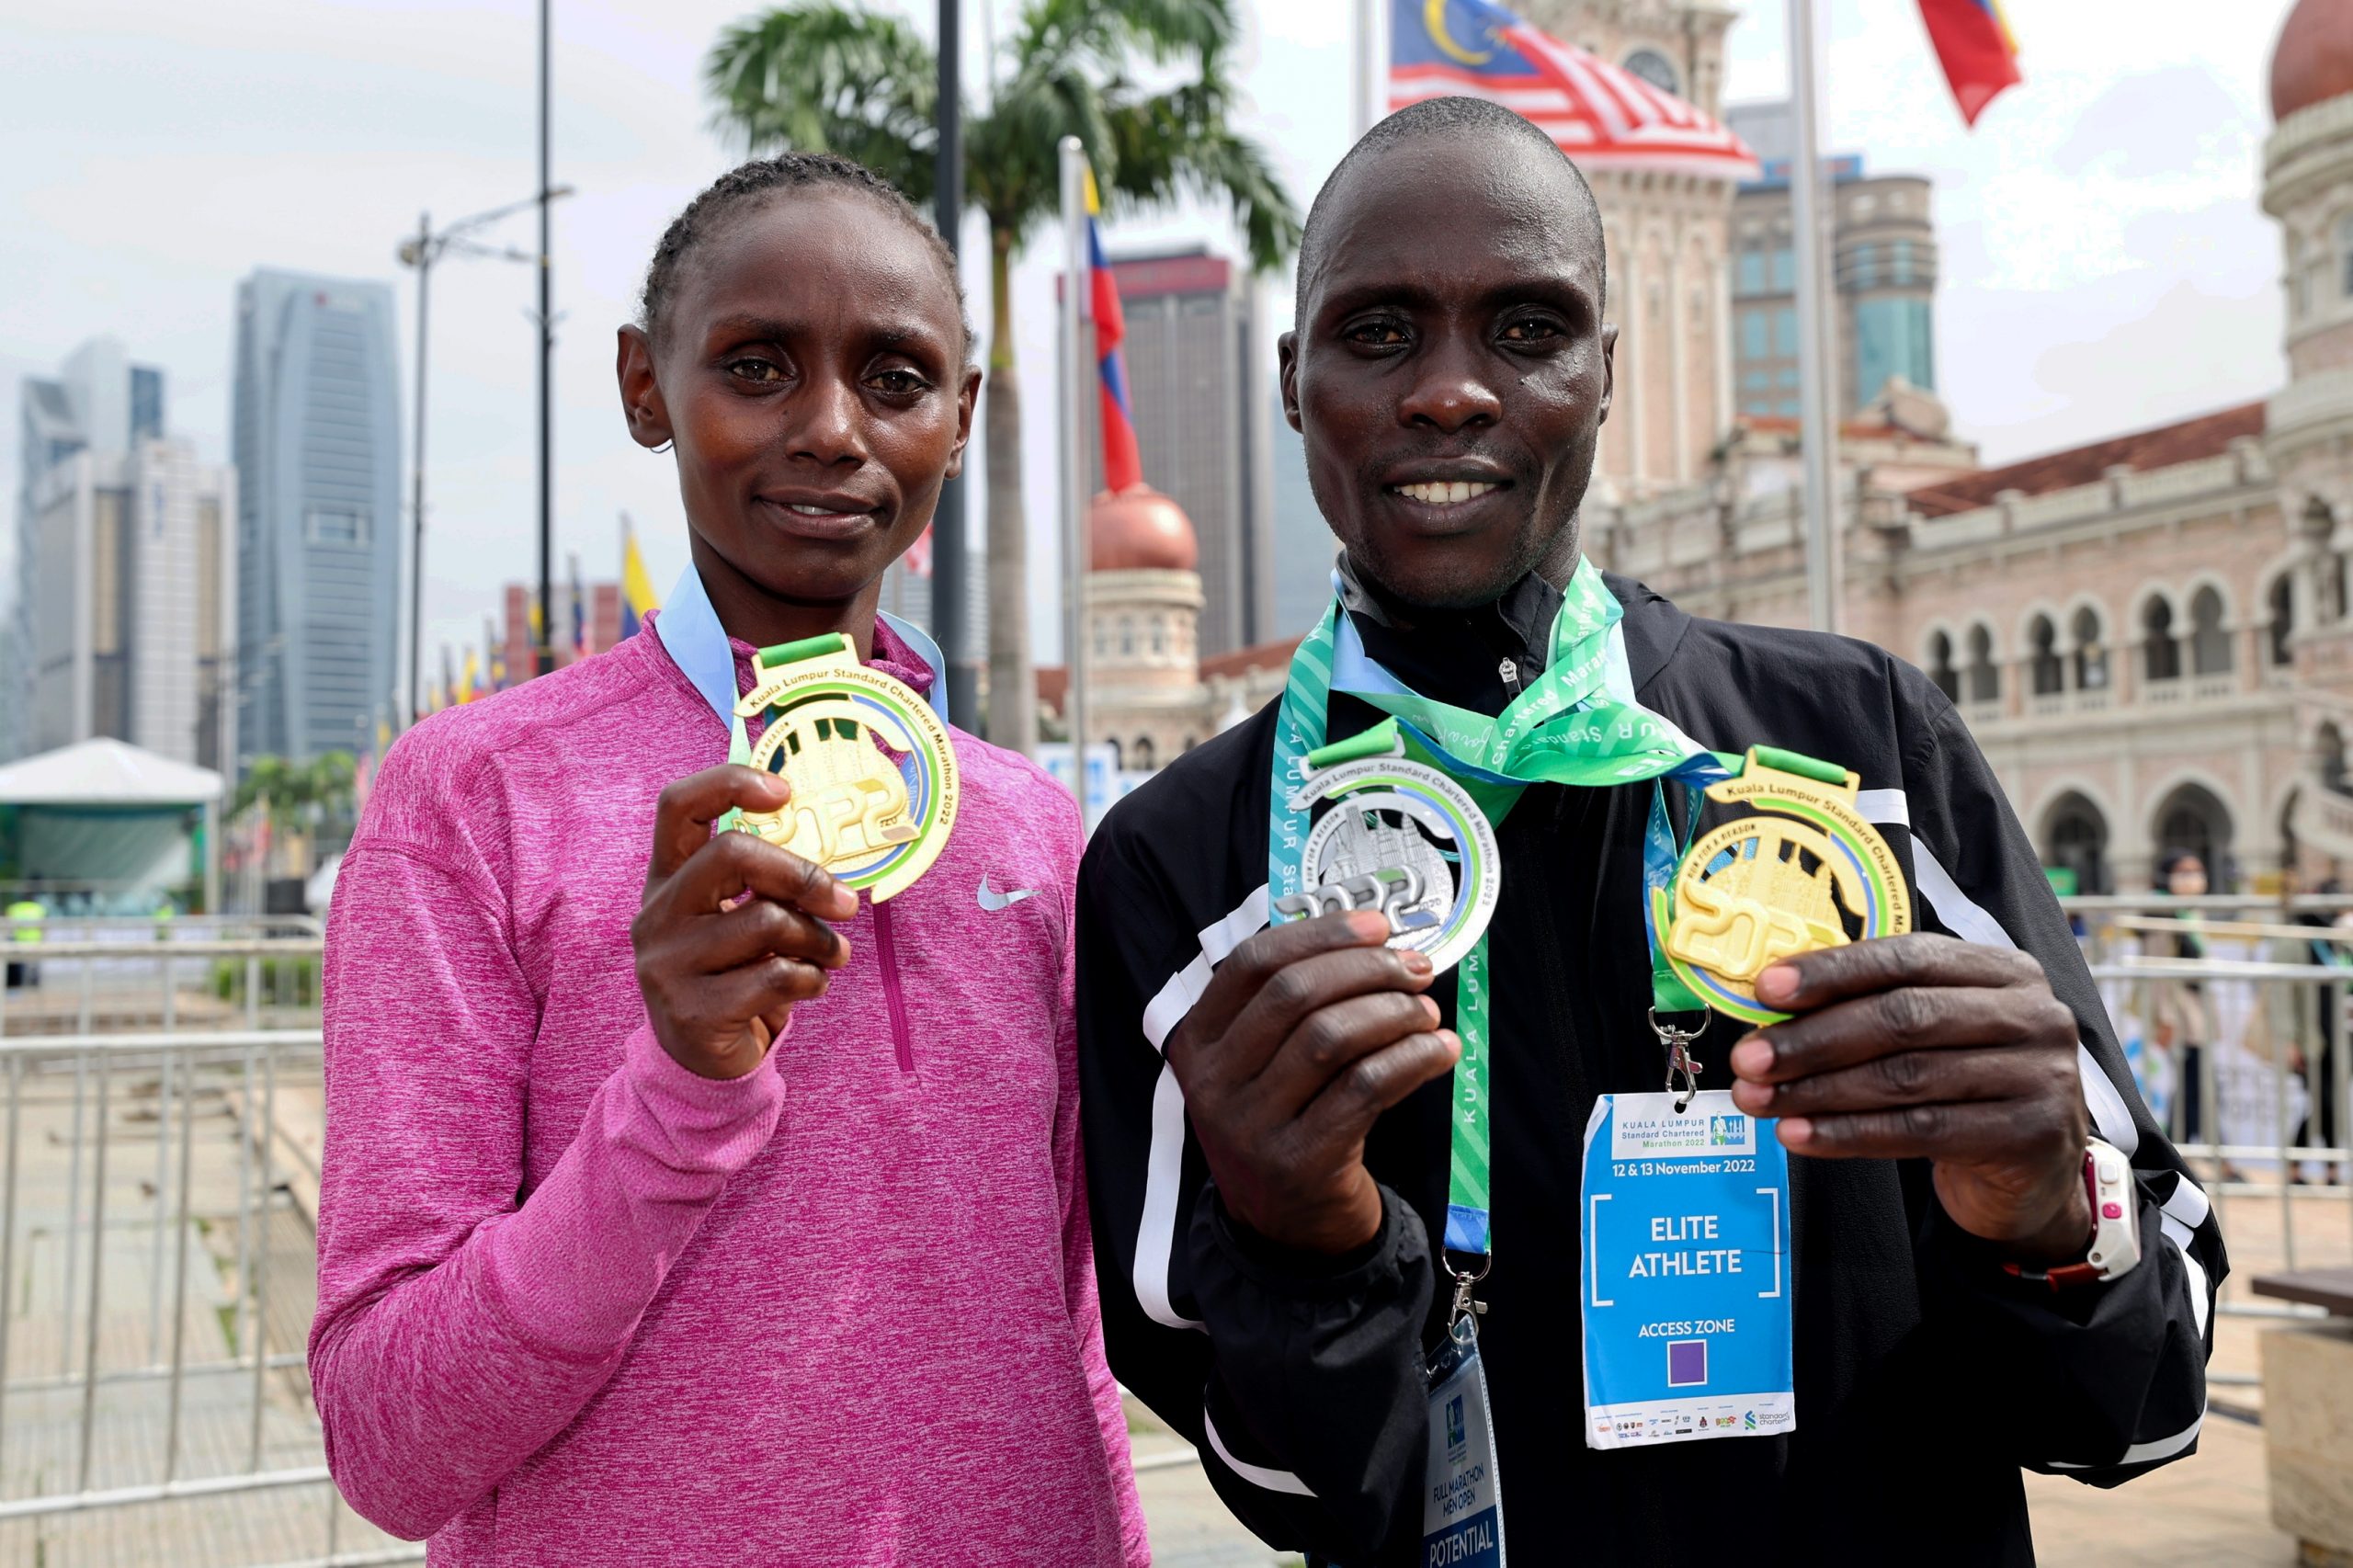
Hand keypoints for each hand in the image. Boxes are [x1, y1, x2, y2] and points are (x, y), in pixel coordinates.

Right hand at [632, 765, 857, 1079]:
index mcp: (667, 879)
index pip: (678, 807)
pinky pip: (775, 976)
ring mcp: (668, 964)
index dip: (729, 783)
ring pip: (766, 920)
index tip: (784, 791)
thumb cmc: (733, 975)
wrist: (700, 1063)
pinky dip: (811, 979)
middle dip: (803, 874)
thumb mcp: (737, 921)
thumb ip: (765, 887)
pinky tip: (812, 985)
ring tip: (832, 954)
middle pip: (731, 855)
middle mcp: (657, 914)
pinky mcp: (692, 1011)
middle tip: (845, 901)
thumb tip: (829, 867)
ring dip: (819, 939)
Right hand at [1166, 912, 1458, 1254]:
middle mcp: (1213, 1083)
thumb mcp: (1258, 1068)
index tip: (1377, 925)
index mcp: (1198, 1043)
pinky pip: (1365, 1089)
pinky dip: (1412, 1059)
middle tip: (1415, 969)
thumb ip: (1291, 1008)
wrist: (1285, 1231)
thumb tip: (1377, 943)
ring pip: (1332, 1038)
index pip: (1252, 964)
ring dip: (1394, 1012)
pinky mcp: (1300, 1162)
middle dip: (1367, 970)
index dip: (1320, 935)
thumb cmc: (1284, 1125)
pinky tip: (1438, 1050)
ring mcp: (1251, 1127)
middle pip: (1294, 994)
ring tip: (1426, 1011)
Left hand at [1726, 934, 2092, 1264]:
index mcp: (2003, 971)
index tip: (1766, 990)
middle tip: (1749, 1058)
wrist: (2033, 1176)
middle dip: (1813, 1038)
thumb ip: (1873, 1010)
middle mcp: (2032, 1015)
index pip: (1905, 959)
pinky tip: (1799, 1134)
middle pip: (1903, 1017)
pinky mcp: (2031, 1135)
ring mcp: (2040, 1076)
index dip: (1832, 972)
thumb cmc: (1966, 1091)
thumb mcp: (1934, 1036)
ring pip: (1905, 1077)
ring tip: (1760, 1099)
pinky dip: (1848, 1134)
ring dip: (1818, 1090)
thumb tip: (1771, 1006)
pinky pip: (1920, 1131)